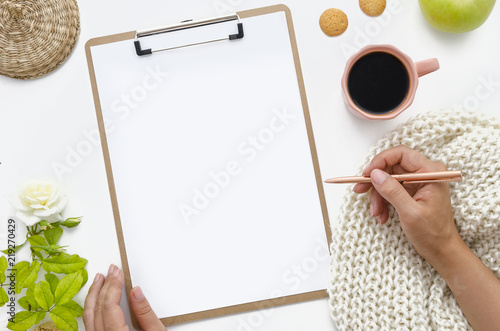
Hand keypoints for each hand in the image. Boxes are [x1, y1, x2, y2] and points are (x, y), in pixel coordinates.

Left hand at [83, 264, 164, 330]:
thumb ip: (145, 313)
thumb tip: (135, 291)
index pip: (109, 307)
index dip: (112, 287)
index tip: (117, 273)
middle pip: (96, 310)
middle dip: (103, 287)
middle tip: (110, 270)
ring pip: (88, 318)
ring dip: (93, 296)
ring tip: (99, 280)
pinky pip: (89, 325)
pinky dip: (91, 309)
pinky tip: (96, 300)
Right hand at [353, 145, 460, 262]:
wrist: (441, 249)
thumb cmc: (433, 233)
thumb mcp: (410, 213)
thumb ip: (392, 191)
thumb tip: (375, 174)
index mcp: (431, 173)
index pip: (401, 154)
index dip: (381, 161)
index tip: (366, 174)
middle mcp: (425, 173)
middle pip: (391, 166)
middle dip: (375, 181)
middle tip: (360, 190)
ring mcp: (418, 181)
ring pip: (388, 178)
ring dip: (378, 195)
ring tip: (376, 212)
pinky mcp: (412, 190)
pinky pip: (391, 188)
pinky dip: (383, 200)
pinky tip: (382, 215)